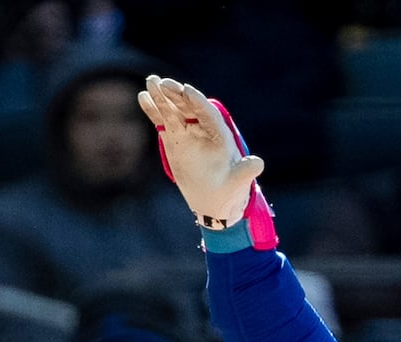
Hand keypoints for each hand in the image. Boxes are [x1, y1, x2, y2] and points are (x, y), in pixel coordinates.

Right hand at [137, 76, 263, 229]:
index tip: (187, 89)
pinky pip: (163, 121)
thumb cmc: (230, 190)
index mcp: (221, 135)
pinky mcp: (175, 138)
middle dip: (177, 94)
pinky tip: (143, 97)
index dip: (198, 102)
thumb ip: (246, 172)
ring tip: (150, 82)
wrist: (215, 200)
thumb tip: (258, 164)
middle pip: (190, 107)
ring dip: (162, 97)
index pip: (209, 114)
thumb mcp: (239, 183)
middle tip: (162, 83)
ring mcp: (188, 132)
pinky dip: (154, 110)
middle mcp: (204, 129)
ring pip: (175, 110)